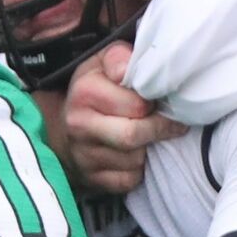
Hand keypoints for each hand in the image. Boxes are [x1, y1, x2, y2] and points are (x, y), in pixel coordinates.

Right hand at [64, 44, 185, 195]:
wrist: (66, 127)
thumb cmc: (97, 90)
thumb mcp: (103, 63)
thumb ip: (119, 57)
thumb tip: (126, 70)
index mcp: (85, 92)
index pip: (137, 104)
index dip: (154, 102)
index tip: (158, 100)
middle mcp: (80, 125)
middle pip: (134, 135)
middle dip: (158, 129)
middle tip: (170, 123)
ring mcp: (83, 155)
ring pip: (135, 160)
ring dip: (149, 149)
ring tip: (148, 137)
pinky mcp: (91, 179)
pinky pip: (129, 180)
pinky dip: (138, 170)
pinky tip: (135, 155)